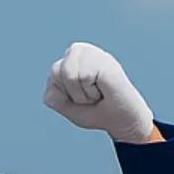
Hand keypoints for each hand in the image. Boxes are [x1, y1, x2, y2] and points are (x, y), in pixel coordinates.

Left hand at [43, 42, 157, 144]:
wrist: (121, 121)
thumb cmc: (95, 112)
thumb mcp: (66, 106)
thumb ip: (53, 93)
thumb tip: (56, 73)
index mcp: (70, 60)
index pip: (53, 76)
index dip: (64, 95)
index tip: (81, 99)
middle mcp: (81, 51)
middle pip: (56, 71)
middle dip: (71, 93)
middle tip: (90, 96)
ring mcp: (94, 54)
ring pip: (69, 74)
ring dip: (82, 94)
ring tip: (97, 93)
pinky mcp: (104, 60)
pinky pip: (84, 77)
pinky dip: (92, 92)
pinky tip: (105, 89)